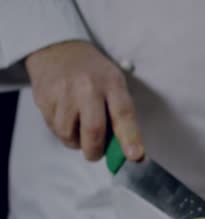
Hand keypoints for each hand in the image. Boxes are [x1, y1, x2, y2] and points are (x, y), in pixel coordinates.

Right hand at [25, 40, 143, 160]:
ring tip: (80, 129)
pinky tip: (67, 118)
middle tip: (96, 154)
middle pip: (93, 130)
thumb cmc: (94, 74)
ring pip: (69, 134)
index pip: (123, 114)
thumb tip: (127, 151)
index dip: (130, 138)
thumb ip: (120, 115)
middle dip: (96, 151)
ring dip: (76, 142)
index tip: (135, 156)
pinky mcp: (44, 98)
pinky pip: (53, 128)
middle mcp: (87, 87)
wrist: (58, 50)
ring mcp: (63, 92)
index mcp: (112, 83)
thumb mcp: (114, 84)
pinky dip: (63, 132)